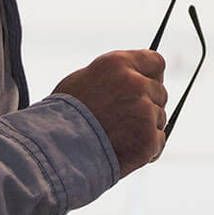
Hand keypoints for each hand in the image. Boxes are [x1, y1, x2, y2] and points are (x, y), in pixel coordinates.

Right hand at [52, 50, 167, 174]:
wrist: (54, 152)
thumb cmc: (61, 117)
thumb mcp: (83, 81)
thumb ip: (114, 77)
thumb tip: (132, 77)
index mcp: (118, 64)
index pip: (156, 62)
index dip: (152, 76)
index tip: (146, 87)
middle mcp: (136, 83)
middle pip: (159, 92)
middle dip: (147, 105)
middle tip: (124, 121)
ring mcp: (144, 112)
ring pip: (159, 118)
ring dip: (145, 128)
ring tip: (117, 139)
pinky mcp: (148, 139)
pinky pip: (158, 142)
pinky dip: (146, 150)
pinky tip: (123, 152)